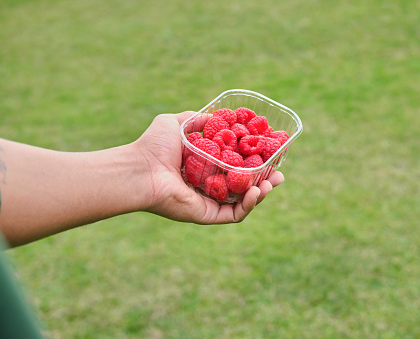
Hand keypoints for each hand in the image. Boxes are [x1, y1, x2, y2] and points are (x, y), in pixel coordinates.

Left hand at [134, 111, 283, 223]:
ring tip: (274, 182)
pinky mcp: (207, 215)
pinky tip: (258, 191)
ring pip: (242, 202)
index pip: (234, 167)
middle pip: (243, 186)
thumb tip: (215, 115)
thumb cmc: (153, 146)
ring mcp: (208, 202)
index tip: (268, 154)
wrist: (141, 169)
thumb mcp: (176, 123)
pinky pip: (234, 214)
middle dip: (264, 180)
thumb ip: (196, 119)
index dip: (252, 162)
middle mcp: (207, 186)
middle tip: (278, 174)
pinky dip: (249, 205)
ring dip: (262, 193)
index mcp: (202, 167)